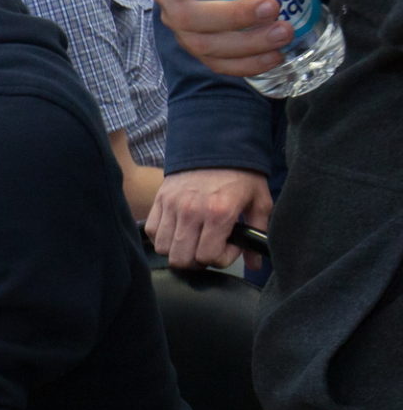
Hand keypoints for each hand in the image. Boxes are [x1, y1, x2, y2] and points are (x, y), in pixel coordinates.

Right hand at [131, 0, 290, 77]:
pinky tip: (275, 56)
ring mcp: (184, 27)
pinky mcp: (204, 46)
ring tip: (284, 31)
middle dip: (232, 16)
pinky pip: (217, 64)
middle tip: (273, 6)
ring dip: (248, 43)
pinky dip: (247, 65)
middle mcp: (168, 2)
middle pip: (186, 19)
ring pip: (204, 46)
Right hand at [147, 169, 272, 271]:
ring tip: (193, 241)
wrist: (216, 144)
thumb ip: (257, 233)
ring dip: (179, 251)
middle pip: (182, 259)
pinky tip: (178, 231)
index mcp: (218, 213)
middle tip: (209, 248)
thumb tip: (254, 264)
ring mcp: (171, 205)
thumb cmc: (241, 175)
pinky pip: (151, 231)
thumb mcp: (259, 202)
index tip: (230, 245)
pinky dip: (162, 237)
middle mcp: (190, 211)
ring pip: (163, 248)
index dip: (222, 259)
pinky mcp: (159, 199)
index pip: (208, 257)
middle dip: (197, 261)